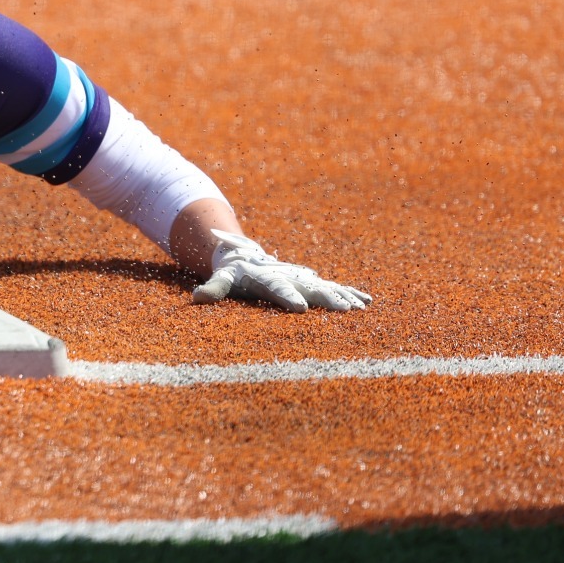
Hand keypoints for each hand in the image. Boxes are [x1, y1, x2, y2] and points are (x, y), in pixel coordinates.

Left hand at [191, 230, 369, 311]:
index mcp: (265, 275)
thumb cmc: (232, 271)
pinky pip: (333, 287)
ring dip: (342, 296)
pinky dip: (350, 293)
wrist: (244, 252)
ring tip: (360, 308)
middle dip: (326, 298)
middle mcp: (287, 274)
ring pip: (325, 286)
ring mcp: (301, 276)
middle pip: (308, 287)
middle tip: (343, 310)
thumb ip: (213, 288)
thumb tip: (196, 298)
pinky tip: (367, 302)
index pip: (276, 287)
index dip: (288, 296)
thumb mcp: (221, 278)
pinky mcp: (311, 280)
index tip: (300, 308)